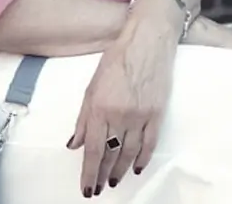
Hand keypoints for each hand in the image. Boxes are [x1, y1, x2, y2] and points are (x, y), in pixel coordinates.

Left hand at [67, 8, 178, 196]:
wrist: (146, 42)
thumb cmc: (116, 59)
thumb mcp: (92, 85)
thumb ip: (83, 117)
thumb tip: (75, 144)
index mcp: (100, 107)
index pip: (93, 149)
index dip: (89, 172)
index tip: (86, 188)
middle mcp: (119, 115)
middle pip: (110, 155)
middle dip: (102, 175)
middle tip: (98, 188)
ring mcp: (140, 116)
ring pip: (129, 154)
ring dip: (120, 170)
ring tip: (114, 181)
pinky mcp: (156, 114)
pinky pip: (149, 145)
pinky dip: (142, 159)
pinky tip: (135, 169)